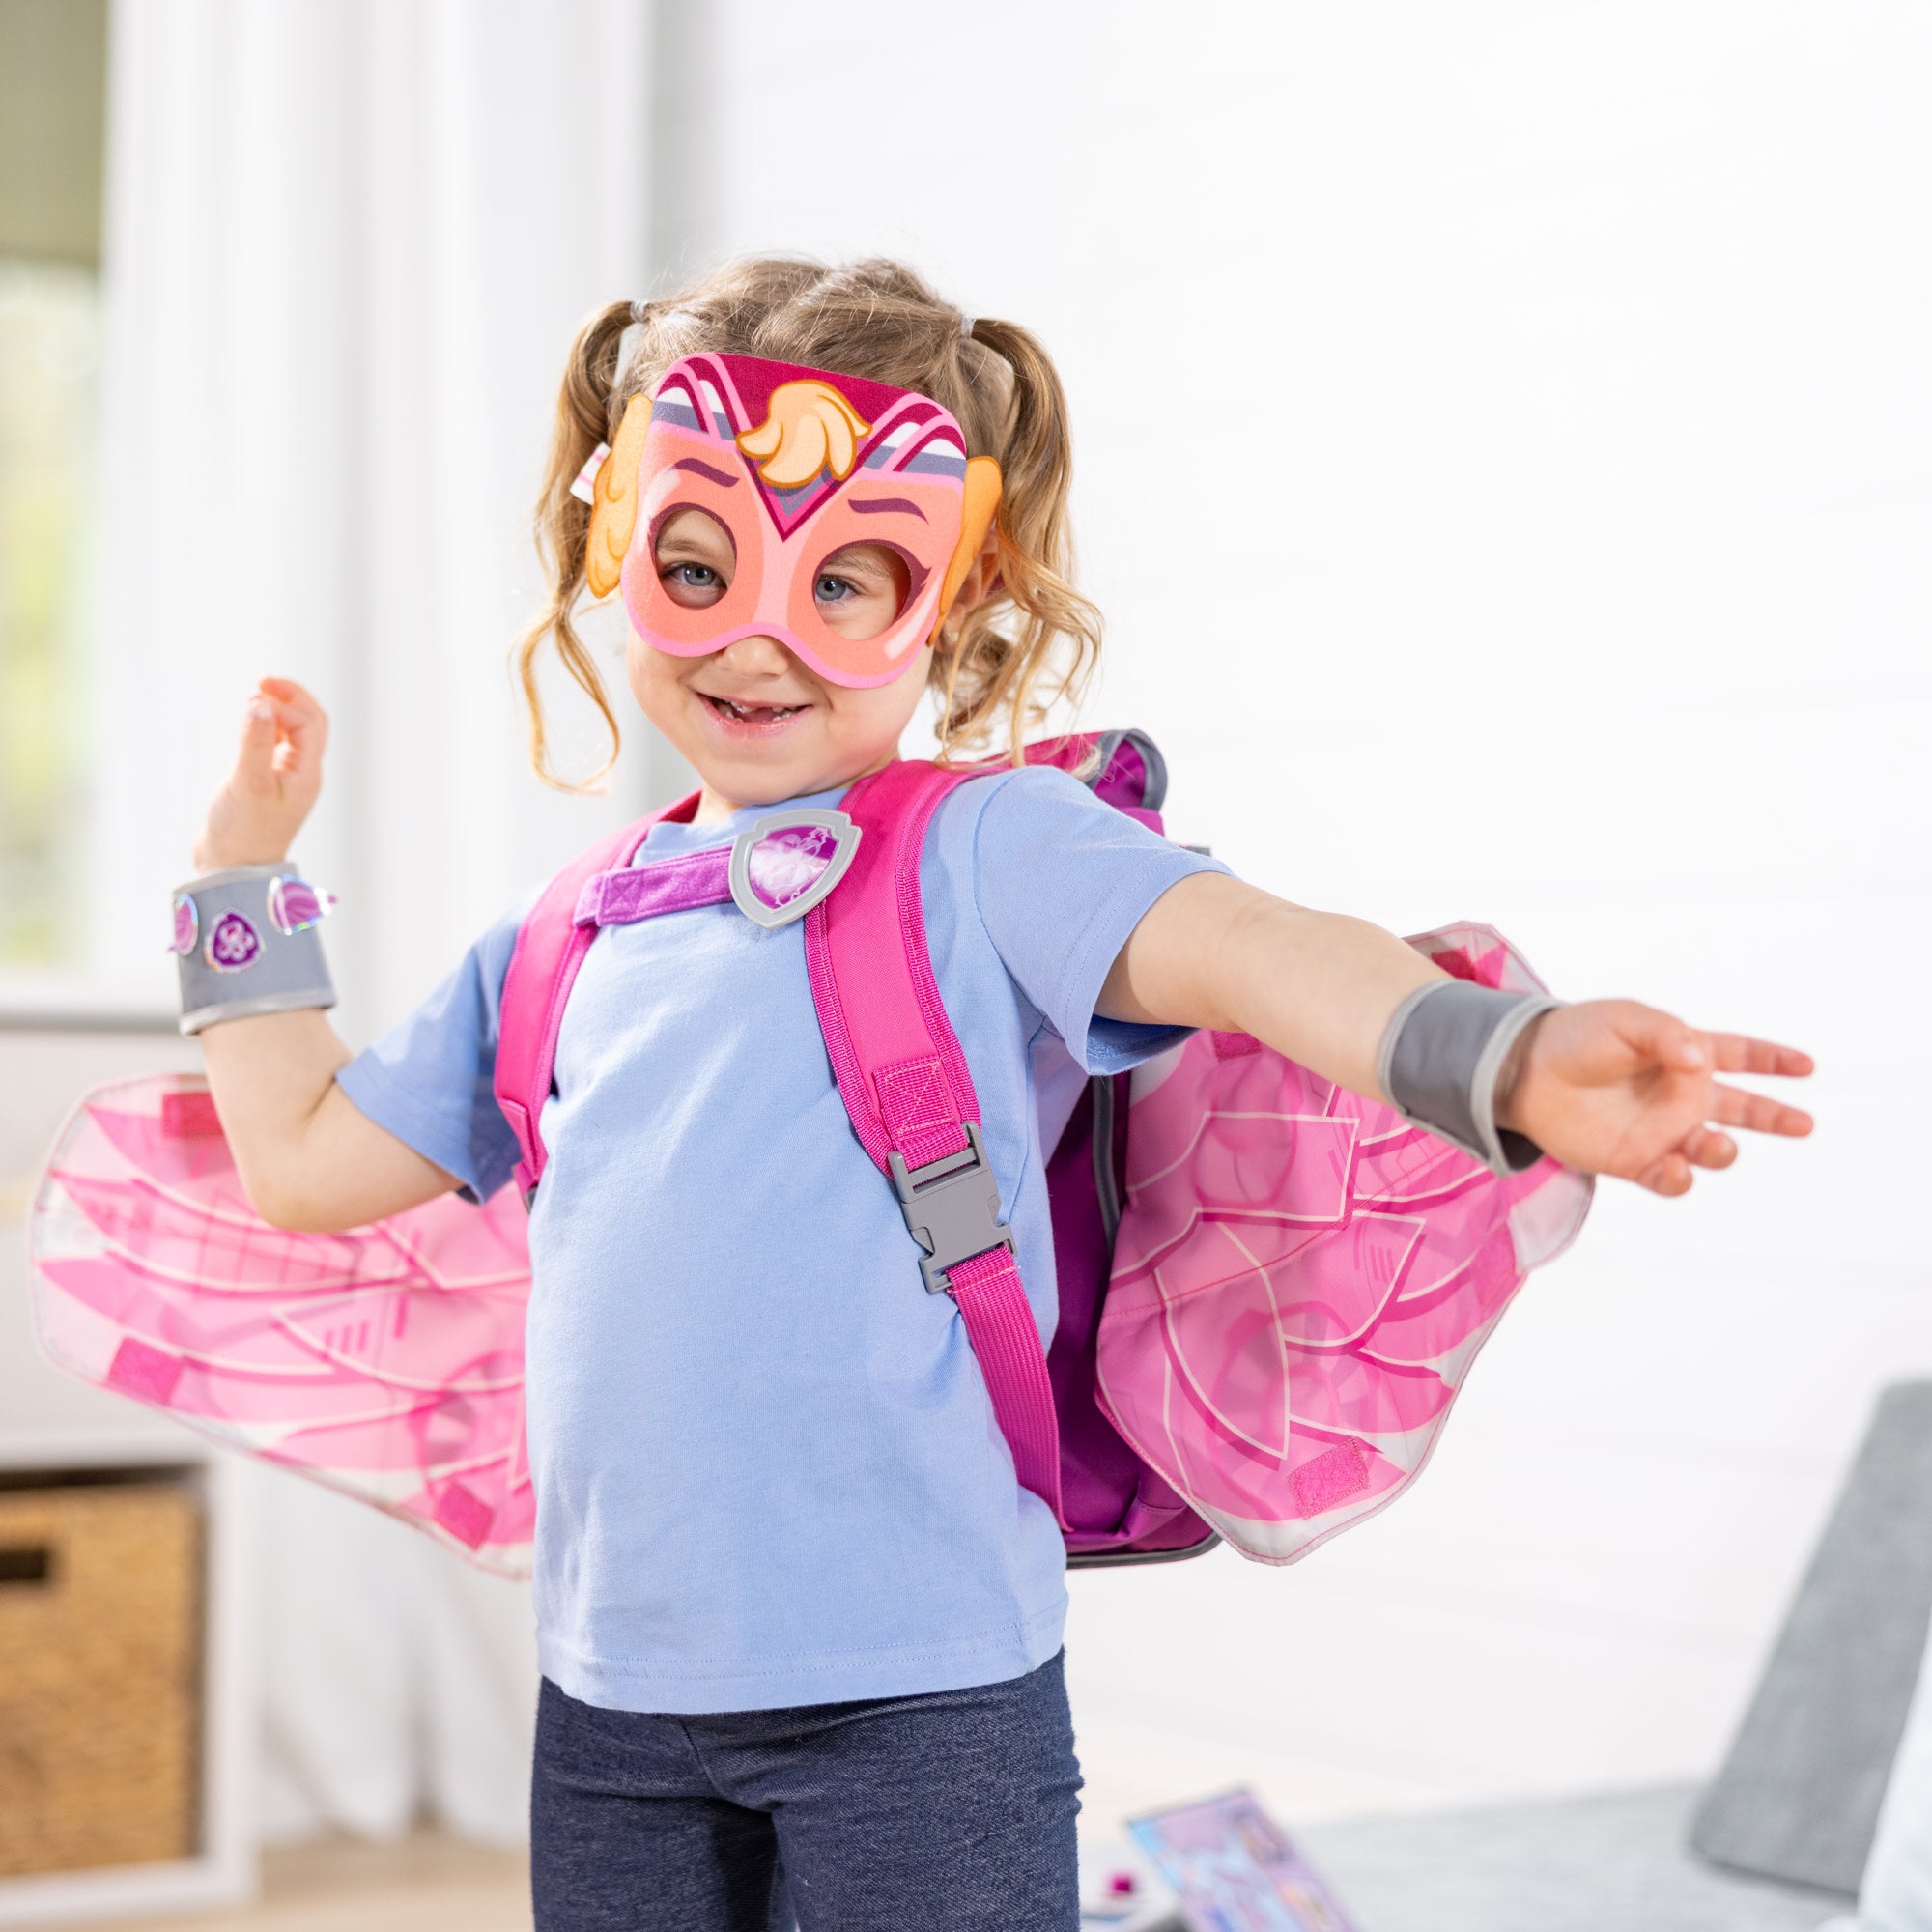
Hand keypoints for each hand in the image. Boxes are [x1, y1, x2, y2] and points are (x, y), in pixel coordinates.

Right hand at [192, 679, 328, 871]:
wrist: (230, 871)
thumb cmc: (241, 833)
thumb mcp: (247, 783)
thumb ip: (255, 742)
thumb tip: (261, 702)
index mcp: (307, 775)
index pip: (308, 725)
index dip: (285, 705)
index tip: (254, 697)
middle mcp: (302, 775)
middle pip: (311, 725)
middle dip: (292, 698)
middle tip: (263, 680)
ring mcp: (286, 779)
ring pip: (296, 734)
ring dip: (280, 711)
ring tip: (255, 697)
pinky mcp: (267, 784)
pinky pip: (277, 747)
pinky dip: (267, 728)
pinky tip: (250, 722)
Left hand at [1497, 1000, 1812, 1195]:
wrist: (1525, 1072)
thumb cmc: (1576, 1037)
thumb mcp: (1624, 1021)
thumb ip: (1665, 1036)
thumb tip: (1700, 1061)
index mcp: (1683, 1055)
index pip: (1740, 1055)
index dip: (1773, 1060)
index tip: (1806, 1065)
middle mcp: (1679, 1096)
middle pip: (1741, 1108)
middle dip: (1773, 1116)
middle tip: (1804, 1124)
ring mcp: (1660, 1130)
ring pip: (1710, 1149)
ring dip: (1722, 1150)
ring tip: (1720, 1145)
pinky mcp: (1635, 1160)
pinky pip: (1671, 1178)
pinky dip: (1681, 1178)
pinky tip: (1677, 1167)